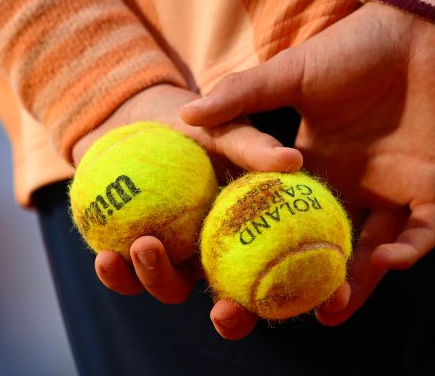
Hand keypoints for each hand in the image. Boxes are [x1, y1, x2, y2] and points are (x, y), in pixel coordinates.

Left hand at [71, 84, 301, 317]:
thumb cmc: (188, 121)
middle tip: (224, 314)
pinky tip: (107, 257)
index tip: (327, 305)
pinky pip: (125, 275)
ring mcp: (172, 256)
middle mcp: (212, 252)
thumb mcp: (223, 128)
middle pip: (231, 300)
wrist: (132, 116)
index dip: (304, 294)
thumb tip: (292, 160)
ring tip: (146, 248)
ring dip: (160, 281)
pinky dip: (117, 273)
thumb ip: (252, 146)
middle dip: (232, 320)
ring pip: (173, 288)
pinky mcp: (128, 255)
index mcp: (243, 231)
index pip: (281, 269)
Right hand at [180, 1, 434, 334]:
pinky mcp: (433, 188)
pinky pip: (421, 233)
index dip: (270, 247)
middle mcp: (351, 184)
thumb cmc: (353, 47)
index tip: (245, 273)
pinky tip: (382, 258)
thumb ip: (242, 96)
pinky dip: (405, 251)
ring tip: (332, 308)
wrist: (419, 28)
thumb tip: (184, 115)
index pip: (290, 218)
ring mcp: (393, 189)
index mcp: (315, 163)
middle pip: (330, 244)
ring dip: (357, 283)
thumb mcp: (290, 74)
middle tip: (288, 309)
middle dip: (313, 279)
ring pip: (374, 251)